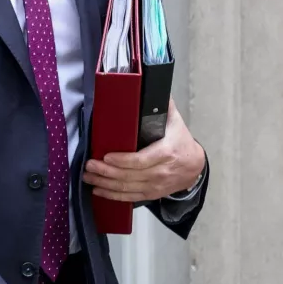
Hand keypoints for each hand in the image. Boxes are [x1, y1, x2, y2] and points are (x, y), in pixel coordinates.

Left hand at [84, 97, 205, 201]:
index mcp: (167, 152)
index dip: (123, 161)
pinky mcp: (152, 193)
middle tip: (88, 165)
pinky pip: (131, 197)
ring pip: (128, 188)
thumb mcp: (175, 121)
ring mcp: (157, 185)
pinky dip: (113, 195)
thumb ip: (163, 106)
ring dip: (105, 184)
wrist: (195, 165)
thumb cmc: (181, 140)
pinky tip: (98, 190)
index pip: (142, 160)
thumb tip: (149, 86)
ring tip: (88, 176)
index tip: (106, 156)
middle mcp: (162, 172)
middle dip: (106, 172)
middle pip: (130, 175)